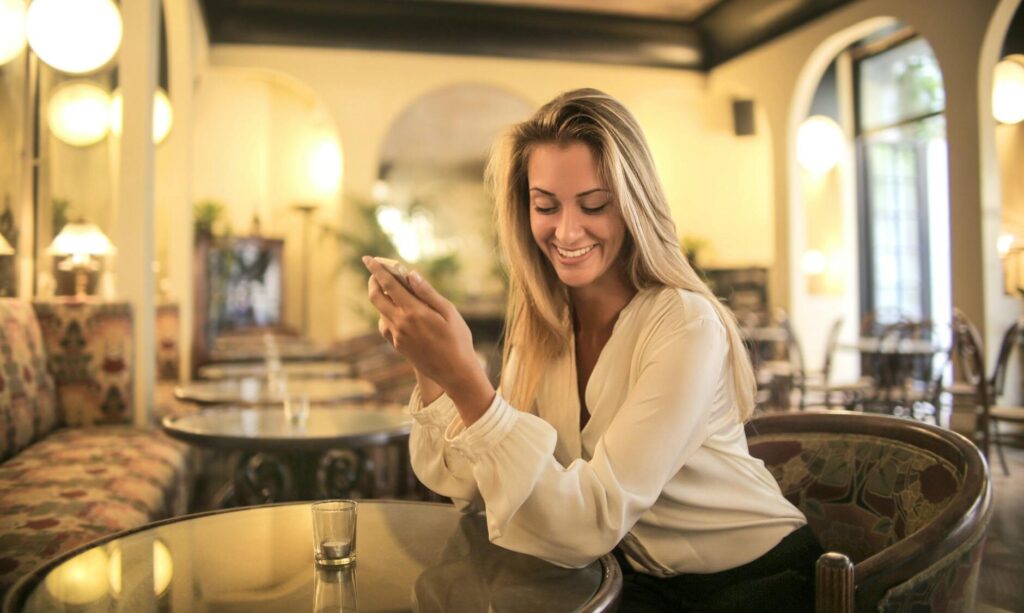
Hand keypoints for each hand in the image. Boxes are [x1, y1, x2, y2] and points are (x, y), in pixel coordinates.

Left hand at [363, 257, 493, 422]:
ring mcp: (396, 336)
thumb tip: (411, 274)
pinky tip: (399, 312)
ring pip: (380, 311)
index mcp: (413, 312)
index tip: (368, 259)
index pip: (389, 285)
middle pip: (375, 297)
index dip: (377, 270)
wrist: (455, 372)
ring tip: (395, 290)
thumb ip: (427, 292)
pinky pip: (385, 325)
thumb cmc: (458, 340)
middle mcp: (400, 323)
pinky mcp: (397, 346)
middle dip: (374, 282)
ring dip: (382, 298)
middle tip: (379, 272)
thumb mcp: (449, 312)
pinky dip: (387, 314)